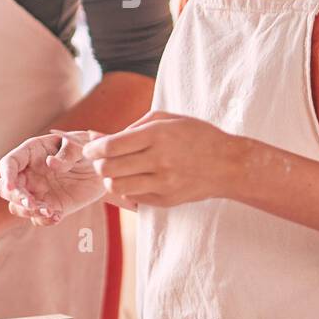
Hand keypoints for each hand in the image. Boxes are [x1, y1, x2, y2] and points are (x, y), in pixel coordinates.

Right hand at [0, 130, 105, 224]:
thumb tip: (49, 164)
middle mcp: (29, 173)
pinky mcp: (49, 206)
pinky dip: (44, 220)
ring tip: (50, 211)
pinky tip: (58, 216)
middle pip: (5, 188)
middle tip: (33, 204)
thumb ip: (67, 153)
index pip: (9, 163)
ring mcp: (37, 192)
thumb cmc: (88, 149)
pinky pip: (37, 218)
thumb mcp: (82, 145)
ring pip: (17, 206)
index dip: (7, 175)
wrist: (103, 169)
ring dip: (29, 211)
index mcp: (31, 153)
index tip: (12, 188)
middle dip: (16, 198)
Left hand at [81, 111, 241, 208]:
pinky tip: (135, 179)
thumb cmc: (196, 136)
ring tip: (116, 172)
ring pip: (117, 186)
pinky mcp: (166, 199)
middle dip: (98, 164)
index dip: (93, 149)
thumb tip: (101, 136)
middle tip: (101, 161)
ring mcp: (163, 183)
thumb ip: (134, 126)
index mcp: (158, 135)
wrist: (228, 164)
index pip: (112, 146)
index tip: (90, 149)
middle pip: (109, 168)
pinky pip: (133, 197)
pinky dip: (127, 189)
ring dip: (110, 179)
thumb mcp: (168, 119)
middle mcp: (159, 160)